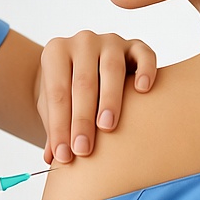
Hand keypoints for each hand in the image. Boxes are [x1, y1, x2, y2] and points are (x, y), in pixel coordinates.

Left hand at [37, 31, 156, 164]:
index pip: (57, 93)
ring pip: (112, 68)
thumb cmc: (68, 90)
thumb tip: (53, 158)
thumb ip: (54, 127)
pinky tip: (142, 90)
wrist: (84, 64)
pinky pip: (144, 54)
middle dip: (82, 119)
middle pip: (83, 82)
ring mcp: (109, 41)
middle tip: (84, 149)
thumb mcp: (53, 105)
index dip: (59, 126)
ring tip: (107, 127)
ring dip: (109, 99)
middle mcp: (82, 42)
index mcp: (56, 52)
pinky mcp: (134, 46)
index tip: (64, 155)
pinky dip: (145, 70)